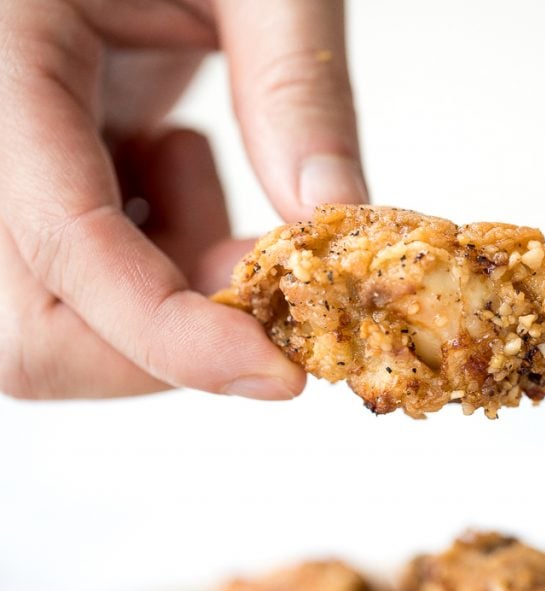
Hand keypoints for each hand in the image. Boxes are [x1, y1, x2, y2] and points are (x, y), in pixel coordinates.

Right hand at [0, 0, 365, 399]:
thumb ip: (297, 86)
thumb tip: (336, 220)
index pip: (62, 243)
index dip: (170, 333)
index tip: (281, 372)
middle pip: (26, 333)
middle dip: (165, 339)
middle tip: (258, 266)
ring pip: (47, 325)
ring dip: (163, 300)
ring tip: (207, 175)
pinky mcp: (28, 173)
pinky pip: (74, 282)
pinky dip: (152, 264)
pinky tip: (172, 162)